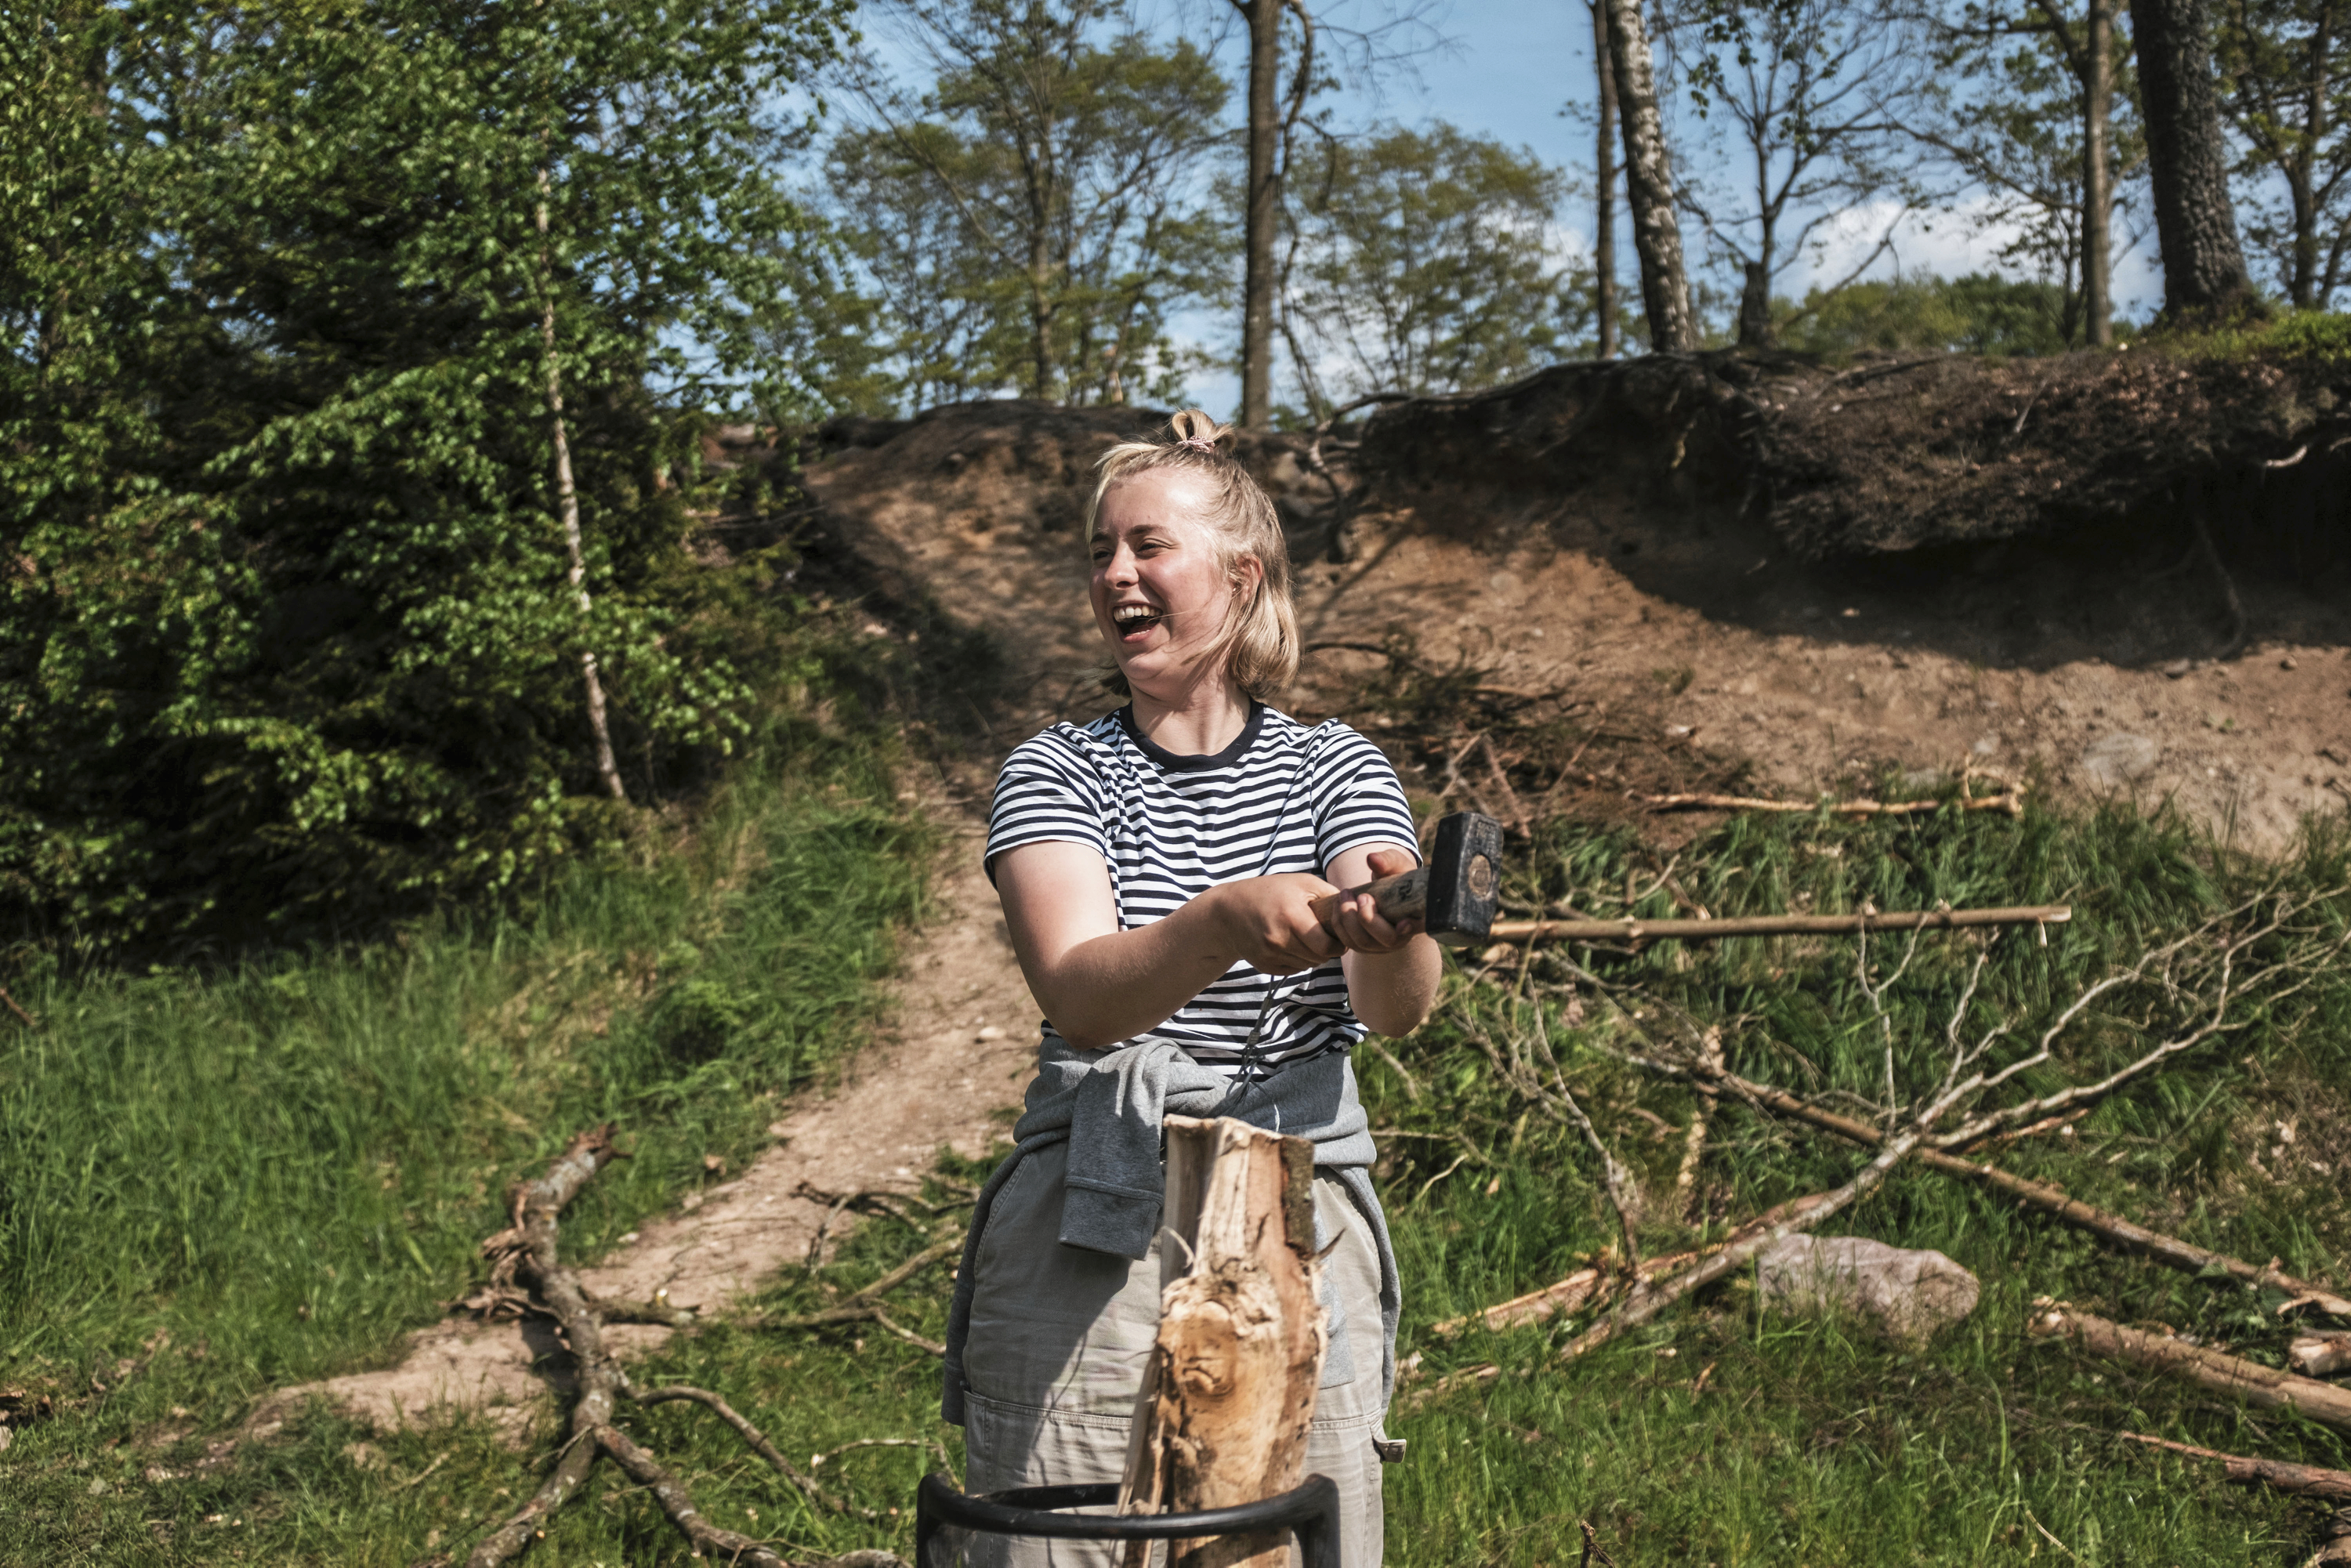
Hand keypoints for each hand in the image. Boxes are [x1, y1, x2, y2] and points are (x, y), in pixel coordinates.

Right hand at [1206, 874, 1345, 974]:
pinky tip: (1291, 943)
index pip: (1326, 946)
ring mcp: (1270, 955)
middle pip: (1319, 958)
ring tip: (1305, 935)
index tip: (1337, 933)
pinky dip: (1298, 959)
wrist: (1229, 911)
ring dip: (1313, 954)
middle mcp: (1278, 939)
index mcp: (1291, 916)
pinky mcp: (1264, 966)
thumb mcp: (1302, 882)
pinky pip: (1294, 969)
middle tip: (1324, 934)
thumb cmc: (1271, 891)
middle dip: (1327, 949)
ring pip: (1308, 965)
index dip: (1337, 943)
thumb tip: (1357, 910)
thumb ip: (1330, 895)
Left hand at [1330, 848, 1424, 954]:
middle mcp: (1402, 936)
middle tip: (1361, 895)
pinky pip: (1348, 942)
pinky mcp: (1364, 946)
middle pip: (1387, 939)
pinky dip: (1339, 924)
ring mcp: (1382, 945)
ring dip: (1349, 919)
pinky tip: (1338, 904)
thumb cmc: (1394, 876)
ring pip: (1363, 943)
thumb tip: (1372, 859)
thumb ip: (1387, 861)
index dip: (1413, 928)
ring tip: (1345, 894)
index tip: (1403, 923)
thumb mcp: (1395, 865)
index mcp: (1418, 916)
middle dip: (1368, 919)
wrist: (1383, 890)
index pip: (1421, 927)